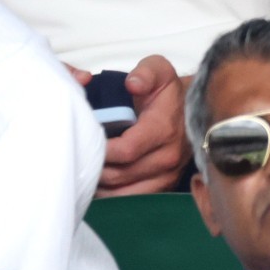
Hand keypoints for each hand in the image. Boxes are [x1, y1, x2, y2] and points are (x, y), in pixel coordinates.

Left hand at [97, 55, 188, 194]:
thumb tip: (131, 83)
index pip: (127, 150)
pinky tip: (98, 184)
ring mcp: (167, 175)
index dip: (103, 150)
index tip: (86, 141)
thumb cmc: (168, 91)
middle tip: (77, 157)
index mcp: (164, 128)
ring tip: (85, 170)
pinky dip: (112, 196)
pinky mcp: (163, 186)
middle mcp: (168, 156)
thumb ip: (146, 72)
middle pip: (122, 174)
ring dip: (101, 186)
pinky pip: (133, 199)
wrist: (193, 110)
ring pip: (125, 192)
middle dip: (96, 168)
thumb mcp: (159, 70)